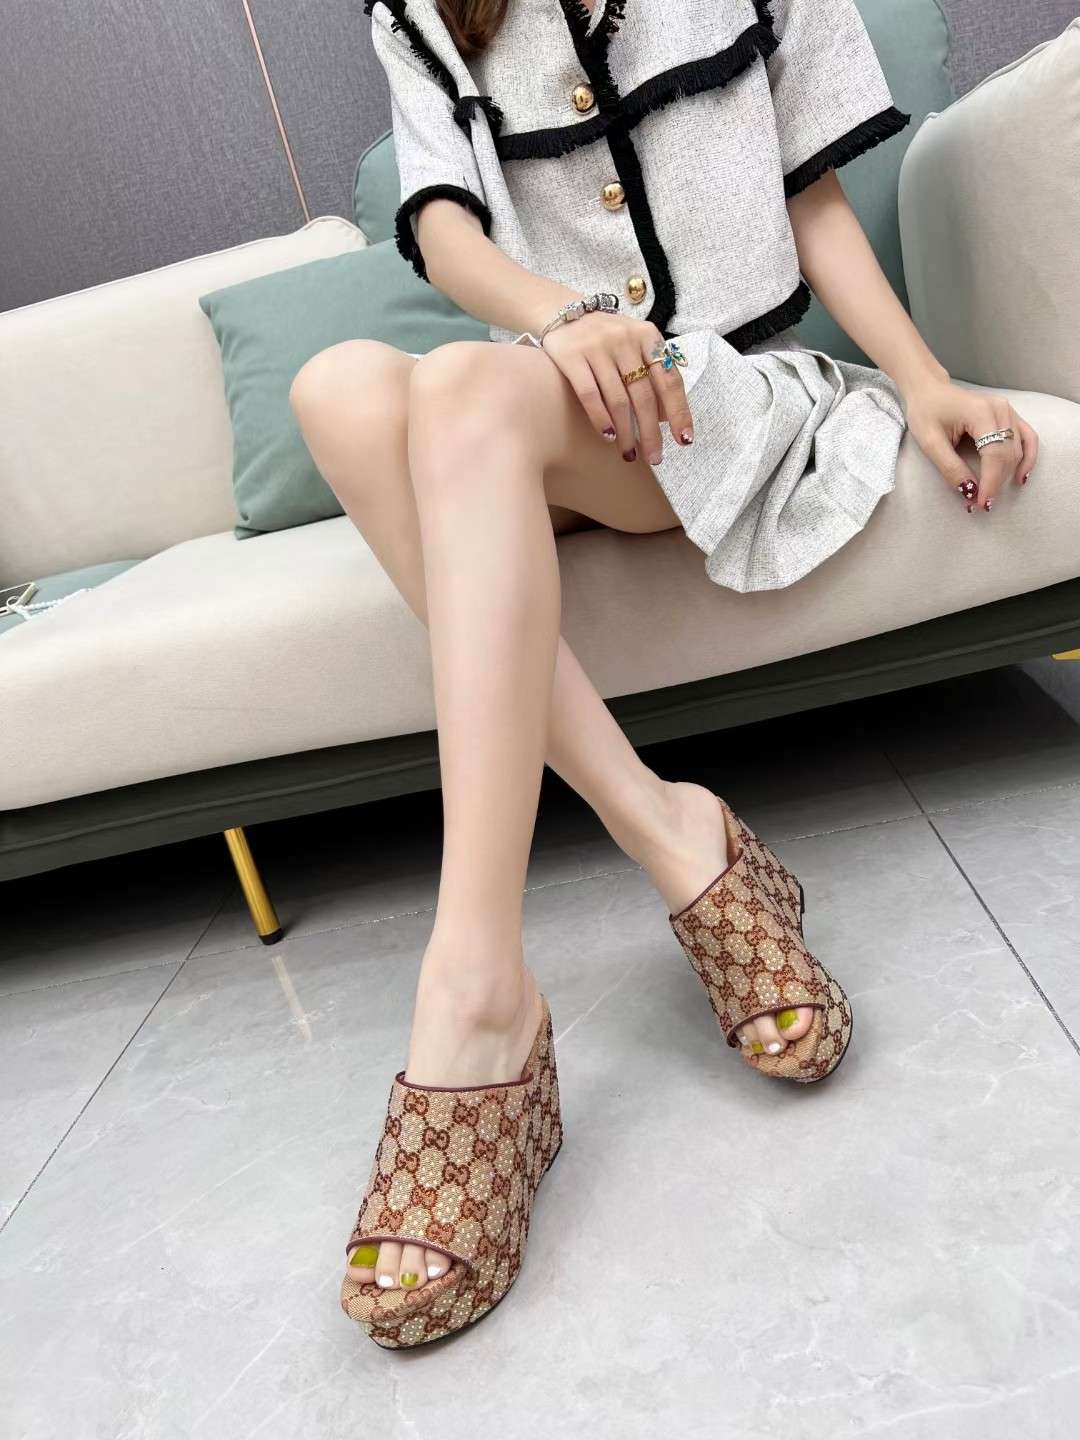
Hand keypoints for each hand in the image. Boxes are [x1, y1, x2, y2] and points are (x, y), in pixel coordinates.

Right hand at [539, 311, 693, 463]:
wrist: (563, 312)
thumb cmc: (605, 338)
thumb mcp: (633, 345)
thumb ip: (651, 373)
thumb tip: (667, 417)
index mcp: (647, 336)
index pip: (670, 380)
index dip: (679, 412)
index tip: (684, 439)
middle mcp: (625, 340)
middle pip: (645, 395)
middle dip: (651, 432)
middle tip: (654, 457)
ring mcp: (598, 347)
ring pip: (619, 400)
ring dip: (626, 432)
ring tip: (629, 453)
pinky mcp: (572, 356)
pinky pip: (590, 395)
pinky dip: (601, 418)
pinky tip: (607, 436)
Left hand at [904, 377, 1037, 512]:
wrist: (929, 390)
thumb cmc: (926, 411)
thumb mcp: (930, 443)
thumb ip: (950, 467)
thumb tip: (969, 492)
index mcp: (981, 413)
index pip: (994, 454)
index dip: (990, 482)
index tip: (981, 503)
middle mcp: (1000, 410)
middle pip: (1008, 454)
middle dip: (997, 483)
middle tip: (982, 504)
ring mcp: (1008, 411)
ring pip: (1018, 449)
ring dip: (1009, 474)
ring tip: (993, 494)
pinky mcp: (1009, 415)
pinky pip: (1026, 438)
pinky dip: (1026, 458)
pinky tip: (1020, 477)